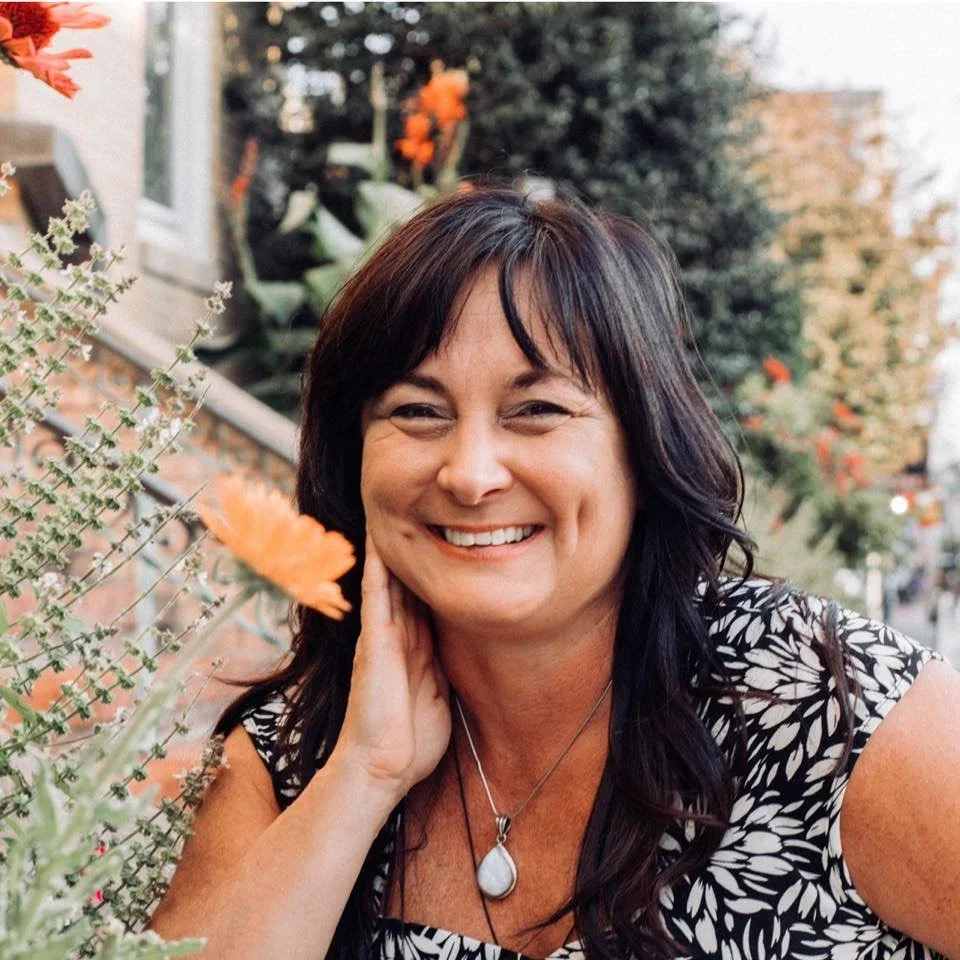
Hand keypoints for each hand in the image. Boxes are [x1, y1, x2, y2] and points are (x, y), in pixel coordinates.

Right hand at [332, 532, 451, 799]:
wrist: (382, 770)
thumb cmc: (409, 744)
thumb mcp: (438, 699)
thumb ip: (442, 672)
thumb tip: (458, 657)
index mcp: (413, 649)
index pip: (423, 599)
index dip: (432, 570)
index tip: (444, 539)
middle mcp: (396, 635)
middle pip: (407, 582)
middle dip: (413, 550)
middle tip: (419, 508)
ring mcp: (382, 635)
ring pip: (389, 579)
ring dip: (391, 547)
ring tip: (393, 509)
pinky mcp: (374, 640)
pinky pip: (377, 594)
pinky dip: (378, 565)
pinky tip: (379, 538)